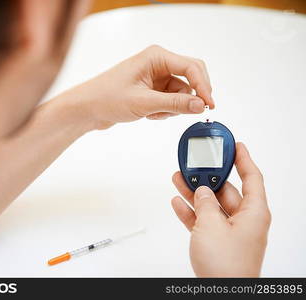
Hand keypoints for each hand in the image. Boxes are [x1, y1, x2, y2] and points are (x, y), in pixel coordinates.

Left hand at [58, 45, 213, 129]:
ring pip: (181, 93)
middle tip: (190, 113)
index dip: (204, 86)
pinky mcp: (153, 89)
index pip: (191, 67)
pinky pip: (170, 101)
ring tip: (152, 113)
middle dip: (189, 97)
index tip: (209, 105)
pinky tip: (148, 114)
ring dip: (172, 108)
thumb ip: (174, 104)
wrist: (88, 108)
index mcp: (156, 57)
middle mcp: (158, 63)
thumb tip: (200, 105)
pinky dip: (164, 111)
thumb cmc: (107, 97)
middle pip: (191, 78)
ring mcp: (156, 77)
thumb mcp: (144, 103)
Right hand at [171, 143, 270, 276]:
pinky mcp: (216, 242)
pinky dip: (190, 211)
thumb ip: (205, 204)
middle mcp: (244, 221)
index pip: (252, 177)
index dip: (244, 159)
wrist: (221, 294)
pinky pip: (203, 221)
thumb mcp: (211, 226)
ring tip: (179, 178)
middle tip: (194, 165)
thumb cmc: (226, 266)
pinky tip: (178, 202)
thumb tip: (201, 191)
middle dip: (208, 177)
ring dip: (195, 193)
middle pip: (226, 190)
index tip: (236, 145)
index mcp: (253, 213)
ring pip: (211, 205)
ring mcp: (229, 232)